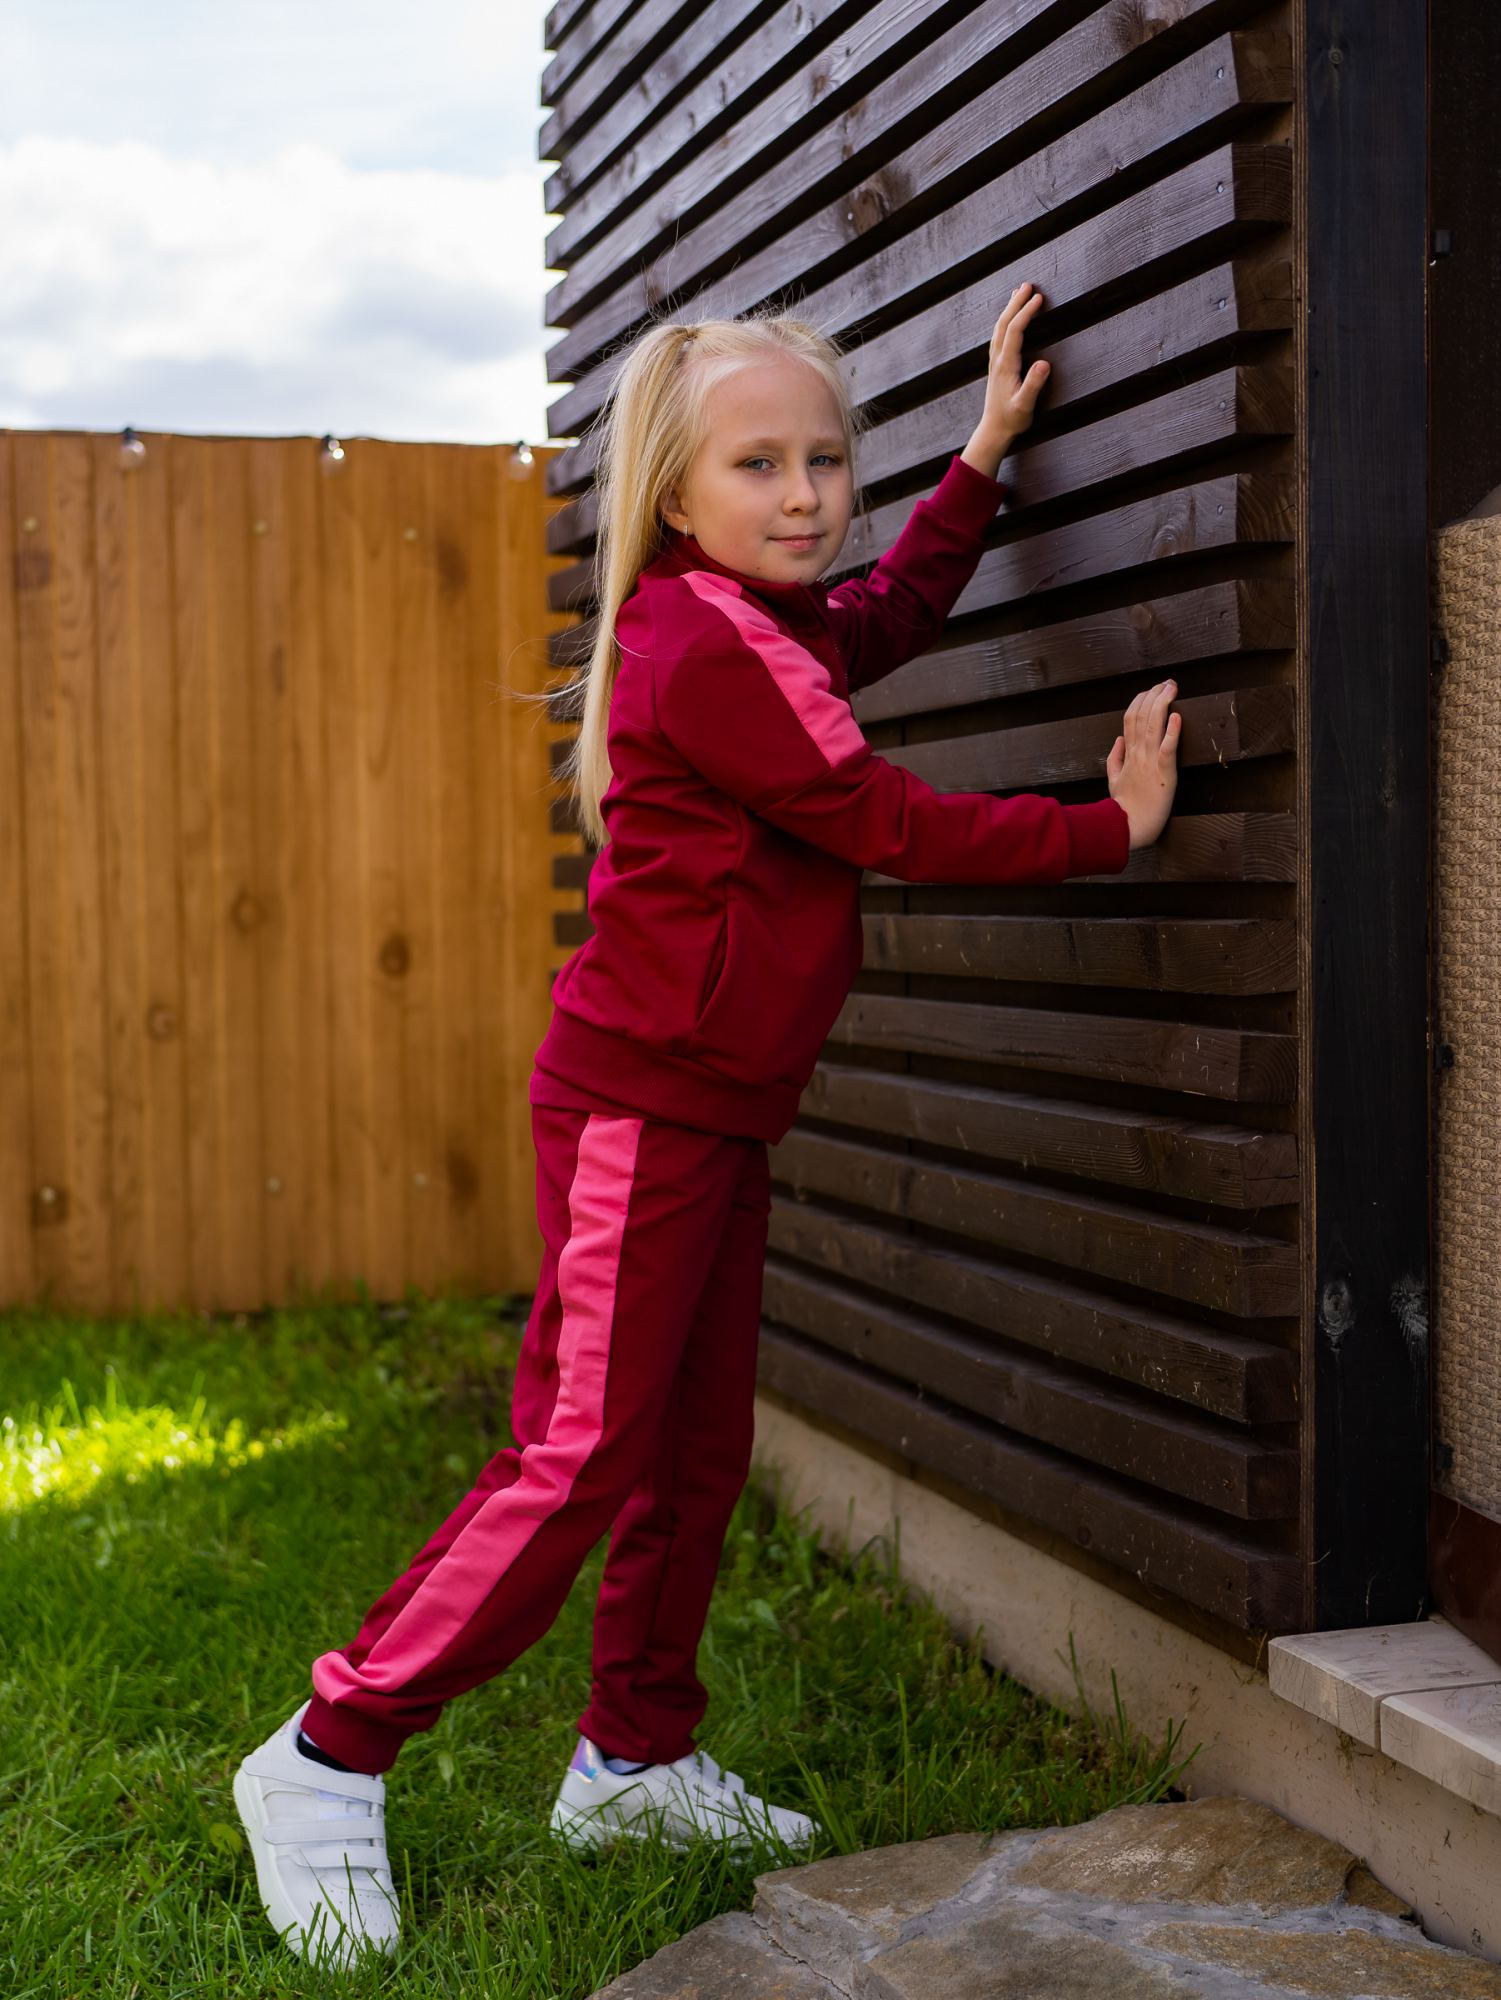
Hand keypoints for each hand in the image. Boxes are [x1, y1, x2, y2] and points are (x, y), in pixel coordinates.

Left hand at [979, 281, 1050, 443]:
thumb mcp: (1025, 406)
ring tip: (1019, 292)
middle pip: (1004, 324)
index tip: (1039, 297)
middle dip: (1016, 302)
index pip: (1015, 331)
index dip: (1026, 312)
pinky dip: (1006, 320)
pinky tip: (1010, 316)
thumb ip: (1034, 385)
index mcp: (1006, 366)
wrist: (994, 431)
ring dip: (1009, 308)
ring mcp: (995, 362)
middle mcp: (997, 360)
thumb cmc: (1012, 420)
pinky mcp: (996, 366)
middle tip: (1029, 284)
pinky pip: (999, 336)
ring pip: (999, 328)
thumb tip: (1045, 364)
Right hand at [1106, 680, 1180, 849]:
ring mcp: (1149, 762)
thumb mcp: (1113, 780)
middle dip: (1155, 694)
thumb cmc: (1123, 807)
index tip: (1151, 689)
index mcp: (1128, 754)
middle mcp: (1138, 753)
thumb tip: (1118, 740)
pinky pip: (1167, 748)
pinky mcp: (1163, 773)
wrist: (1127, 827)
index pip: (1131, 718)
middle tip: (1167, 682)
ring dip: (1163, 703)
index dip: (1141, 700)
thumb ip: (1114, 758)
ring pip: (1154, 725)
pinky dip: (1172, 731)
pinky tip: (1177, 716)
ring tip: (1172, 688)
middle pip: (1143, 715)